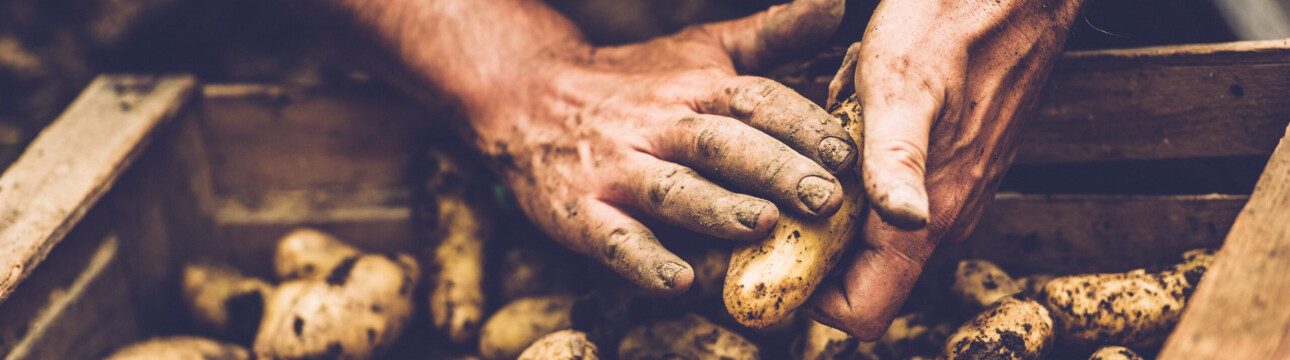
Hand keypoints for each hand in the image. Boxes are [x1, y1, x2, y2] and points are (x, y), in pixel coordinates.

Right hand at [466, 0, 851, 292]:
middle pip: (719, 143)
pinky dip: (644, 261)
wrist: (525, 98)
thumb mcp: (701, 50)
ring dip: (714, 208)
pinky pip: (613, 239)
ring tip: (760, 224)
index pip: (754, 100)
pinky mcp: (580, 212)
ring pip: (670, 189)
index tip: (848, 152)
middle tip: (824, 197)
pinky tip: (678, 282)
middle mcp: (657, 124)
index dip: (802, 124)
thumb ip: (772, 36)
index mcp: (694, 86)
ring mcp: (616, 169)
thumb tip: (837, 7)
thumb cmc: (634, 81)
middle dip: (773, 169)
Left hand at [806, 0, 1082, 337]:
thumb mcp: (900, 87)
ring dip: (834, 199)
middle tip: (788, 184)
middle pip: (859, 277)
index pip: (863, 311)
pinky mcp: (946, 171)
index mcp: (931, 215)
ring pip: (869, 232)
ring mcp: (947, 196)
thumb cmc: (949, 26)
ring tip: (826, 140)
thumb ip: (897, 160)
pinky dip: (856, 170)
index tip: (777, 253)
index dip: (813, 298)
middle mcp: (942, 219)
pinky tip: (852, 119)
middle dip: (814, 242)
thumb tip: (905, 223)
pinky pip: (885, 194)